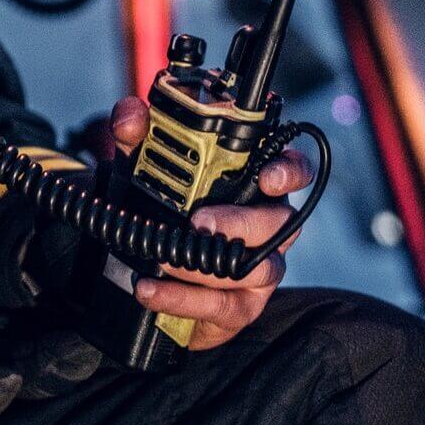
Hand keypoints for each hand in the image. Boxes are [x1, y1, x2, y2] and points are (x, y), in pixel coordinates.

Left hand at [108, 96, 314, 350]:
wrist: (135, 262)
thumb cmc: (157, 203)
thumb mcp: (138, 163)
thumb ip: (134, 132)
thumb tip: (131, 118)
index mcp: (253, 183)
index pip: (293, 170)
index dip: (289, 172)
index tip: (267, 177)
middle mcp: (266, 225)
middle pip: (282, 223)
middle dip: (242, 222)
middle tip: (199, 221)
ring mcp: (259, 268)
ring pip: (258, 268)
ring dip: (207, 265)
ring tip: (164, 259)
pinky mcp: (239, 306)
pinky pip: (225, 306)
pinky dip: (183, 299)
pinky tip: (150, 290)